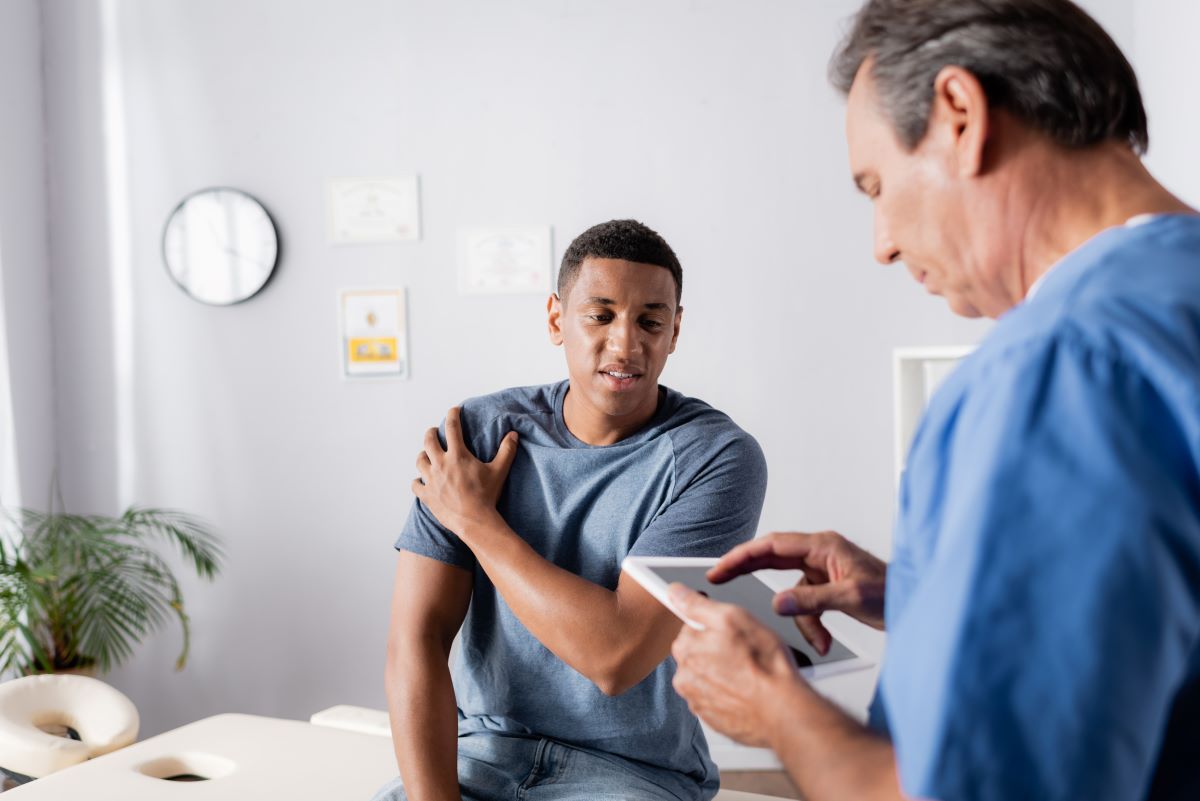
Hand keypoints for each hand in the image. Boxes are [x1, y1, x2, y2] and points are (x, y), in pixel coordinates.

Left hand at [413, 407, 518, 537]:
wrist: (474, 521)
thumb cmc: (487, 496)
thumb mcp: (499, 471)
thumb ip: (506, 451)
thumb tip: (513, 435)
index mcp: (457, 455)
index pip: (452, 428)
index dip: (452, 415)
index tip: (453, 410)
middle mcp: (441, 464)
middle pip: (428, 441)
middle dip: (430, 433)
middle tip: (433, 432)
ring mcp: (431, 480)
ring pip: (420, 461)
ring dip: (423, 456)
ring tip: (427, 455)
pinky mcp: (426, 495)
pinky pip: (415, 485)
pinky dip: (417, 482)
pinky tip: (420, 481)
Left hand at [669, 584, 804, 747]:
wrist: (783, 711)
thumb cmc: (764, 666)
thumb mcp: (732, 617)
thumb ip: (697, 604)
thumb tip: (676, 593)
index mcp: (685, 649)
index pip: (689, 627)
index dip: (713, 624)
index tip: (727, 629)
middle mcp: (685, 678)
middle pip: (699, 653)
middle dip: (719, 649)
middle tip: (745, 650)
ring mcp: (698, 701)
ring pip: (709, 676)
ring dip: (725, 672)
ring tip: (750, 672)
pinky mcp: (713, 719)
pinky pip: (719, 698)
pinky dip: (731, 693)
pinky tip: (749, 689)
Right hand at [707, 531, 886, 653]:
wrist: (916, 604)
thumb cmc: (894, 592)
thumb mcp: (852, 597)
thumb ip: (812, 600)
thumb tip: (779, 603)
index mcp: (823, 546)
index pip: (772, 545)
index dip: (742, 555)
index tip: (721, 567)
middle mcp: (820, 554)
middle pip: (772, 558)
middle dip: (748, 571)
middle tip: (719, 579)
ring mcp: (823, 570)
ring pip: (792, 591)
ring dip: (800, 619)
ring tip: (819, 639)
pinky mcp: (827, 587)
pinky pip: (806, 605)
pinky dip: (812, 625)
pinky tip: (824, 639)